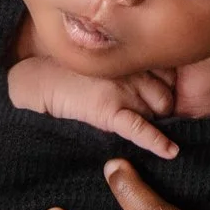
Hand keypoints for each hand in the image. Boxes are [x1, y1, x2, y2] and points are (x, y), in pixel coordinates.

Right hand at [6, 57, 180, 159]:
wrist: (39, 80)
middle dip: (162, 108)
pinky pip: (140, 128)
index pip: (169, 76)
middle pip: (167, 96)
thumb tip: (153, 92)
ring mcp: (123, 89)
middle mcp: (133, 70)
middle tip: (145, 114)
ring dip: (155, 121)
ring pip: (158, 112)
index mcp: (133, 56)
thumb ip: (129, 70)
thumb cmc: (70, 72)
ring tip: (140, 125)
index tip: (159, 95)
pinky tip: (171, 152)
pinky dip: (157, 141)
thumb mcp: (105, 64)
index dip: (166, 89)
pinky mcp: (109, 110)